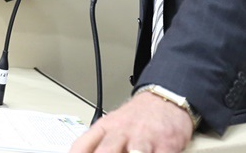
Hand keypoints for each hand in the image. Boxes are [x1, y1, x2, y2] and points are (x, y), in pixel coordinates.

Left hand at [70, 92, 192, 152]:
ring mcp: (143, 139)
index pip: (82, 146)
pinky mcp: (166, 144)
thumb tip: (78, 152)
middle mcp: (121, 133)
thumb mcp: (111, 125)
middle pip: (106, 151)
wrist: (163, 98)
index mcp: (104, 129)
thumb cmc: (136, 118)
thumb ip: (95, 142)